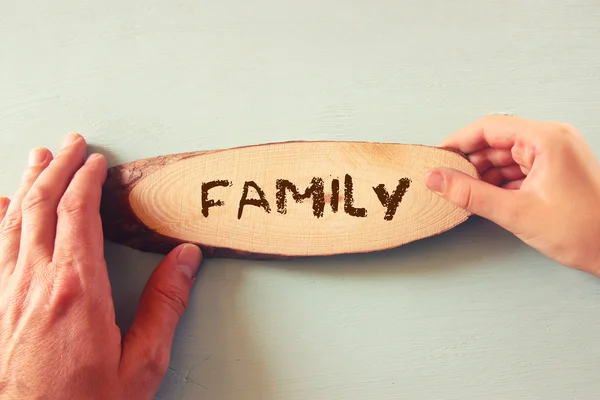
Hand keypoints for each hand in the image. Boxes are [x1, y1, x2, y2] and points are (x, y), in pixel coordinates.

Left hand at [0, 134, 201, 398]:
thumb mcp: (142, 362)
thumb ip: (166, 304)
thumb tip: (186, 258)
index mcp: (77, 289)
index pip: (78, 214)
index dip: (86, 180)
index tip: (96, 160)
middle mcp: (34, 283)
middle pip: (40, 206)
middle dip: (55, 168)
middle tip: (68, 143)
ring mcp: (5, 294)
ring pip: (11, 222)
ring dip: (26, 185)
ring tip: (36, 159)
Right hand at [425, 115, 599, 276]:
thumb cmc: (585, 231)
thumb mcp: (517, 213)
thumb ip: (471, 194)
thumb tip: (437, 179)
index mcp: (547, 139)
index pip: (489, 127)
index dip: (458, 142)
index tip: (437, 157)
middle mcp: (552, 140)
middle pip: (496, 141)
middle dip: (469, 162)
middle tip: (446, 180)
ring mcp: (555, 154)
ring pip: (505, 156)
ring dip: (483, 174)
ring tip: (464, 193)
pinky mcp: (555, 169)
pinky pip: (518, 168)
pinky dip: (499, 182)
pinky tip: (486, 197)